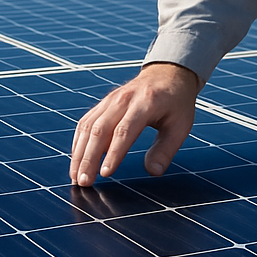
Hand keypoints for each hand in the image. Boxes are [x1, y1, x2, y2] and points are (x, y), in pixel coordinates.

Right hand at [69, 62, 200, 187]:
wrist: (167, 74)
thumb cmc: (176, 103)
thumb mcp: (180, 126)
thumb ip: (166, 150)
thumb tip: (153, 172)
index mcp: (146, 103)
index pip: (125, 130)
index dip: (113, 153)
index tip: (105, 174)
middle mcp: (124, 99)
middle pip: (100, 129)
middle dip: (89, 158)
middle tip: (84, 183)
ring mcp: (111, 100)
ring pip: (88, 126)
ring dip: (79, 153)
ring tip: (76, 177)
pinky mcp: (103, 103)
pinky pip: (85, 122)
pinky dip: (78, 142)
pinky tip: (77, 161)